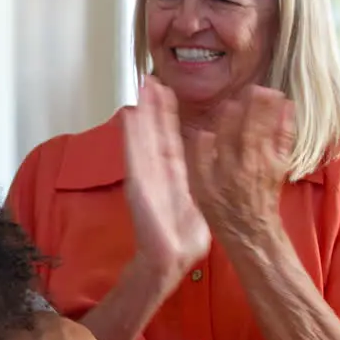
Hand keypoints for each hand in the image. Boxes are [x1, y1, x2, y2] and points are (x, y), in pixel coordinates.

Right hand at [124, 79, 210, 279]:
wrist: (169, 259)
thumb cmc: (182, 241)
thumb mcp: (197, 206)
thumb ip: (197, 188)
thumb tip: (211, 174)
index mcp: (174, 176)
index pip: (170, 139)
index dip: (167, 117)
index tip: (166, 94)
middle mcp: (158, 172)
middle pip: (154, 133)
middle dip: (152, 107)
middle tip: (150, 80)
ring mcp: (145, 175)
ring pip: (143, 137)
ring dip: (141, 113)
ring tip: (140, 88)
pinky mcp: (136, 183)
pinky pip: (134, 153)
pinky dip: (130, 133)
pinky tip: (128, 114)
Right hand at [185, 86, 293, 240]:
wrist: (248, 230)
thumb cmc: (219, 208)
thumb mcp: (199, 188)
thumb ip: (199, 159)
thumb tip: (201, 133)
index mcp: (223, 167)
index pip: (224, 135)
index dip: (228, 117)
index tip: (229, 101)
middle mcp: (245, 163)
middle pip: (250, 129)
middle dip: (254, 108)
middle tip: (256, 87)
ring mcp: (265, 164)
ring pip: (268, 133)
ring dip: (271, 112)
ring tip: (272, 92)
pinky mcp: (279, 166)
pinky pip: (284, 142)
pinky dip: (287, 125)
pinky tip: (288, 109)